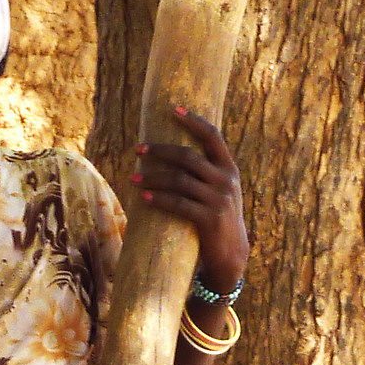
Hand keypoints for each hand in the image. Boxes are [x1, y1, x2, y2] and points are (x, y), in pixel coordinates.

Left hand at [132, 106, 247, 293]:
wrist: (231, 255)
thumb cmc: (217, 218)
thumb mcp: (219, 191)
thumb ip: (206, 172)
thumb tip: (174, 152)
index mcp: (229, 168)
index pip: (213, 136)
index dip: (193, 120)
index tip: (173, 108)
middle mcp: (226, 180)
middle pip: (188, 156)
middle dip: (160, 150)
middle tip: (138, 149)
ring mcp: (219, 200)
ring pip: (179, 180)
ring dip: (152, 177)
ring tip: (133, 177)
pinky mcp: (209, 220)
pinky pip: (178, 204)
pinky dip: (159, 199)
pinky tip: (144, 196)